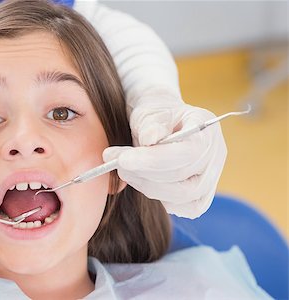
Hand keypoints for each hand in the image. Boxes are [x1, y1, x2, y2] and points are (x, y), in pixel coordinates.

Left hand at [103, 99, 226, 218]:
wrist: (160, 125)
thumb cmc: (154, 116)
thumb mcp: (149, 111)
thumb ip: (150, 123)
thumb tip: (151, 139)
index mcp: (206, 129)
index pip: (188, 153)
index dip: (154, 160)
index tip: (122, 159)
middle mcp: (215, 156)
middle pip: (184, 179)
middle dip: (144, 174)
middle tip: (115, 162)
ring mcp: (210, 178)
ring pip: (182, 197)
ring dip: (146, 185)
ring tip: (123, 169)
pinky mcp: (200, 196)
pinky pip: (180, 207)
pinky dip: (156, 196)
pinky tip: (140, 179)